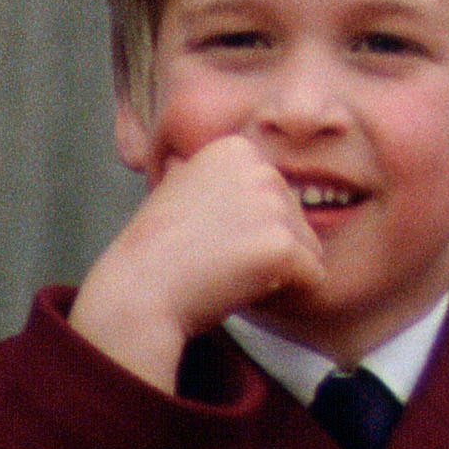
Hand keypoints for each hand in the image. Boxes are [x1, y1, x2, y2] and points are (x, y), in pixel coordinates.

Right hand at [68, 136, 329, 392]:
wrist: (134, 298)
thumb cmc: (154, 256)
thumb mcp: (176, 192)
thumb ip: (207, 178)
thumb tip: (189, 164)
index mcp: (236, 150)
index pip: (276, 195)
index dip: (247, 229)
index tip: (204, 237)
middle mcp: (260, 167)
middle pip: (296, 219)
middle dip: (265, 249)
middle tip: (214, 261)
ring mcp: (273, 205)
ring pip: (307, 248)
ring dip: (277, 273)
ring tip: (226, 275)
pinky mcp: (282, 244)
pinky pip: (313, 277)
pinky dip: (290, 295)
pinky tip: (245, 292)